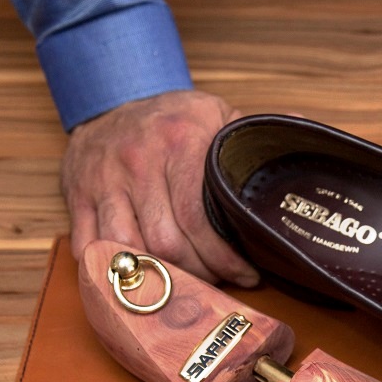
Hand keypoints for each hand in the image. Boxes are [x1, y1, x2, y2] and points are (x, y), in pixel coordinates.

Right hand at [61, 90, 257, 286]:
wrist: (112, 97)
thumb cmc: (174, 117)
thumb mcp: (218, 114)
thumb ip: (256, 129)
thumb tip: (304, 127)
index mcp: (178, 143)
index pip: (198, 219)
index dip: (223, 258)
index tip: (245, 274)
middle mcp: (137, 162)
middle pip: (165, 243)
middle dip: (197, 274)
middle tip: (219, 282)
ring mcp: (103, 181)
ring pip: (126, 250)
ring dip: (157, 277)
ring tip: (185, 284)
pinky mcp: (77, 196)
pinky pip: (89, 247)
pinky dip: (113, 272)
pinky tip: (141, 280)